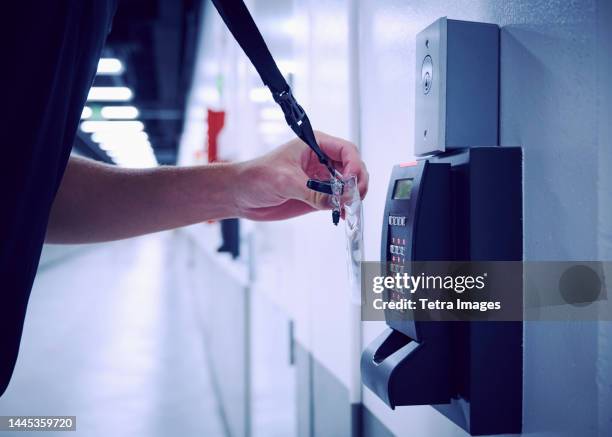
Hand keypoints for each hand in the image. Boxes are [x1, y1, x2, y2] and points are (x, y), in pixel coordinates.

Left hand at [233, 131, 367, 220]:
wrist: (241, 194)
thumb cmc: (256, 176)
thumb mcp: (285, 181)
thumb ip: (313, 191)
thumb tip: (337, 200)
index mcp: (315, 145)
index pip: (346, 150)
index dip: (354, 165)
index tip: (352, 181)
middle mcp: (321, 160)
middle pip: (353, 167)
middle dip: (358, 181)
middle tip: (355, 197)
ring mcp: (321, 178)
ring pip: (348, 184)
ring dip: (353, 196)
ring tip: (349, 207)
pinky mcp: (317, 195)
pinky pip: (338, 199)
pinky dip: (344, 207)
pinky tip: (342, 214)